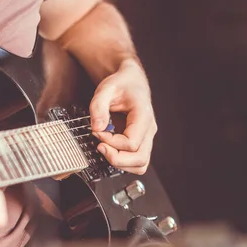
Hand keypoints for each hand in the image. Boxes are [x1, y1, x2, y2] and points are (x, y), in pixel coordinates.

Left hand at [90, 59, 156, 174]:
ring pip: (141, 165)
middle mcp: (149, 129)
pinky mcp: (142, 143)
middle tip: (100, 147)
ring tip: (105, 149)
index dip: (112, 143)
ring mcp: (147, 138)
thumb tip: (97, 128)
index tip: (98, 133)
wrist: (131, 81)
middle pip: (140, 159)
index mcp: (143, 115)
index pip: (132, 143)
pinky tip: (111, 150)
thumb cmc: (122, 84)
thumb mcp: (106, 89)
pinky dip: (123, 162)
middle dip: (116, 159)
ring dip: (121, 163)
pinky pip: (137, 162)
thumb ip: (98, 106)